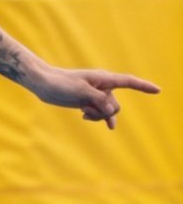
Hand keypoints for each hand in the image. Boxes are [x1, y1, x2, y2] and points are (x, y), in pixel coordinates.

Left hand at [34, 65, 159, 129]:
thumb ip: (98, 99)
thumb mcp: (80, 91)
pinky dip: (99, 118)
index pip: (128, 82)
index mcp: (103, 78)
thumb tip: (111, 111)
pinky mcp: (88, 102)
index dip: (143, 86)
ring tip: (82, 112)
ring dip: (97, 116)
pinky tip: (104, 125)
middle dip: (104, 111)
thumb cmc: (60, 82)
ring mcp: (96, 95)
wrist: (44, 84)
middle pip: (115, 105)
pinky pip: (100, 114)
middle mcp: (103, 86)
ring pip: (108, 111)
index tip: (158, 90)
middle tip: (85, 107)